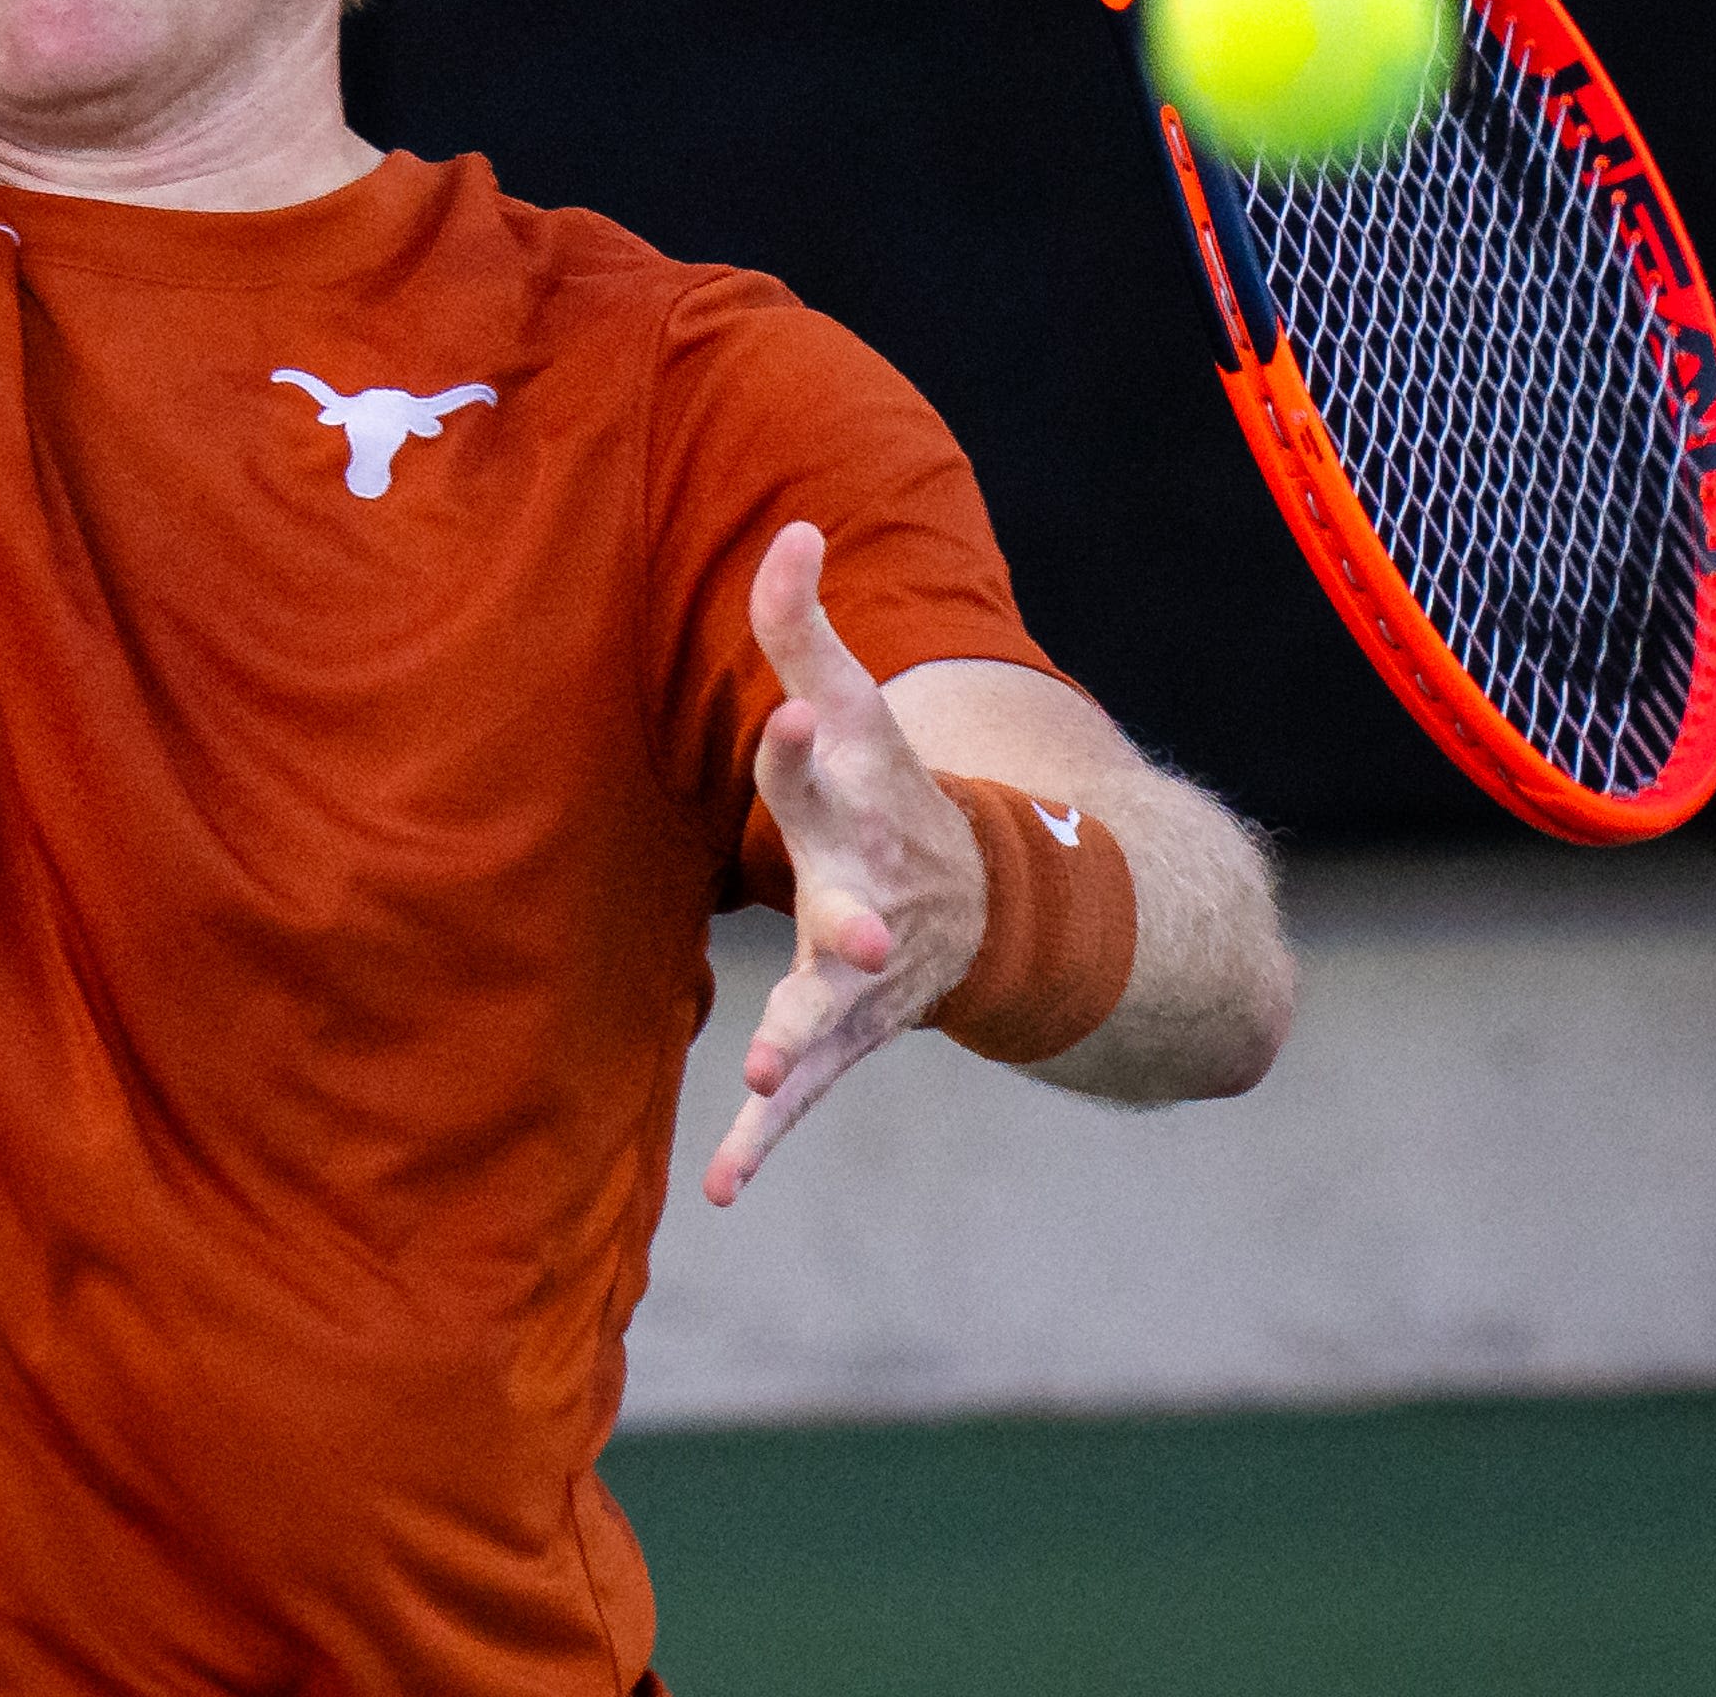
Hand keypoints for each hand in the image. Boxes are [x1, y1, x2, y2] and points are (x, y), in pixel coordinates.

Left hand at [705, 522, 988, 1206]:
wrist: (994, 906)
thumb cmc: (892, 787)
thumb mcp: (858, 701)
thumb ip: (804, 623)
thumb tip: (790, 529)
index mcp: (861, 806)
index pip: (824, 764)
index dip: (806, 739)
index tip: (804, 707)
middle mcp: (867, 894)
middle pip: (853, 909)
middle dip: (850, 924)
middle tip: (850, 931)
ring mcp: (860, 976)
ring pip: (831, 1017)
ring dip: (800, 1043)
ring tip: (763, 1067)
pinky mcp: (840, 1036)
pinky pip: (801, 1095)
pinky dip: (764, 1139)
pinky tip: (721, 1186)